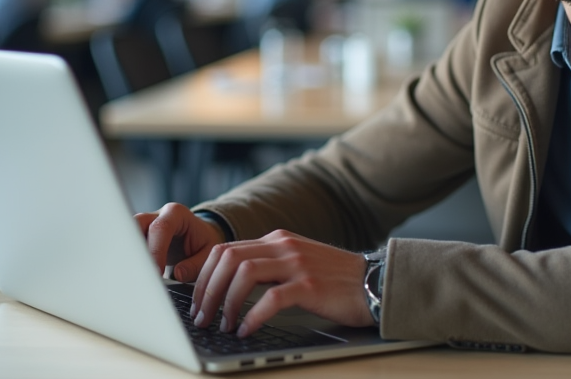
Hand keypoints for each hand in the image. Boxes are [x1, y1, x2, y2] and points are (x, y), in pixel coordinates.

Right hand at [135, 203, 225, 281]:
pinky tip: (129, 274)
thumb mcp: (208, 253)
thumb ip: (195, 265)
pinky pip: (127, 244)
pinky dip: (127, 258)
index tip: (157, 272)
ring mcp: (144, 225)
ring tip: (131, 275)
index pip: (160, 228)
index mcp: (176, 214)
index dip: (156, 250)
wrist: (200, 237)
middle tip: (139, 274)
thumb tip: (177, 274)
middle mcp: (156, 215)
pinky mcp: (137, 236)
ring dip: (127, 254)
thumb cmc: (204, 243)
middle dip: (135, 249)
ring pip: (126, 234)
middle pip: (136, 225)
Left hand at [190, 229, 374, 337]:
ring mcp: (297, 264)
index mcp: (276, 239)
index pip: (225, 249)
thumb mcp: (296, 262)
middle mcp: (283, 246)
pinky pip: (271, 298)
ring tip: (223, 325)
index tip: (196, 300)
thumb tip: (229, 286)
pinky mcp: (310, 285)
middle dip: (207, 290)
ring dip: (225, 303)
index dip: (203, 276)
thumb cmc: (333, 279)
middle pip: (228, 259)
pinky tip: (247, 330)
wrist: (374, 281)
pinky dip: (253, 316)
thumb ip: (268, 265)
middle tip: (202, 317)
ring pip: (244, 274)